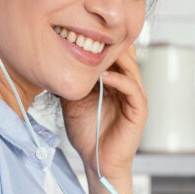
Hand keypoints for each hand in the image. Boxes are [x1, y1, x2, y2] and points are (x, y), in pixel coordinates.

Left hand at [60, 45, 147, 178]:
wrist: (96, 160)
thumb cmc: (87, 133)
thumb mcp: (73, 100)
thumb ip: (72, 82)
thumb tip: (55, 63)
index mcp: (115, 81)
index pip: (114, 54)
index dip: (102, 42)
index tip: (83, 33)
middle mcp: (128, 85)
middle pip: (126, 55)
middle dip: (110, 44)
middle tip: (92, 35)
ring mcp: (135, 97)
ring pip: (131, 68)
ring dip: (115, 58)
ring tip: (98, 51)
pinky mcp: (139, 110)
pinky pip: (132, 88)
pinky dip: (119, 79)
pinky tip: (103, 76)